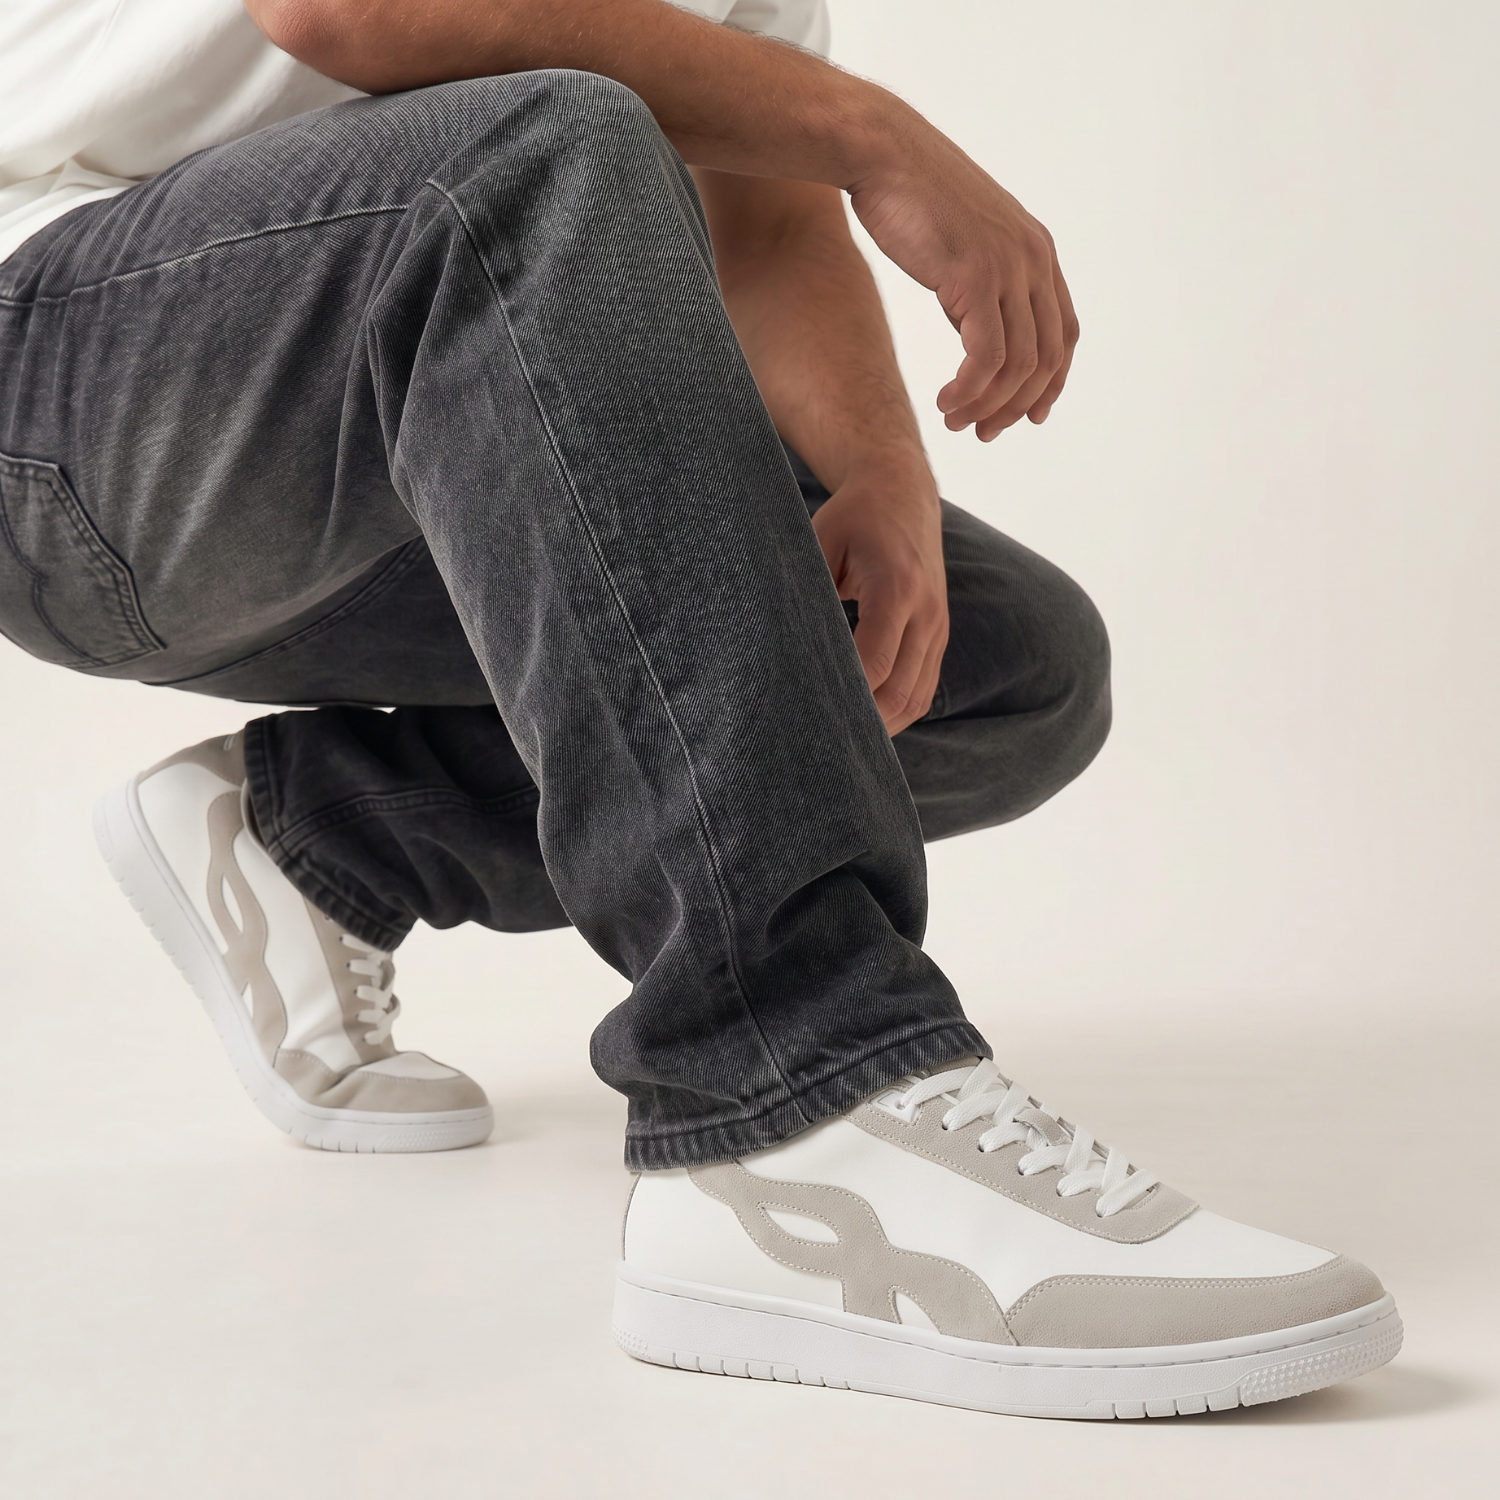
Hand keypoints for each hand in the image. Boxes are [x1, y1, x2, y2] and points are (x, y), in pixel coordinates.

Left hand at [811, 462, 948, 734]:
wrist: (903, 491)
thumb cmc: (854, 516)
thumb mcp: (822, 541)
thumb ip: (809, 590)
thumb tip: (783, 645)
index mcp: (897, 587)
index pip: (876, 661)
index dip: (846, 695)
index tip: (809, 712)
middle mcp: (927, 612)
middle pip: (898, 691)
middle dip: (861, 723)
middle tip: (817, 741)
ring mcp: (939, 627)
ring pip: (915, 698)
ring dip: (882, 726)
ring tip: (842, 743)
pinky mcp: (939, 635)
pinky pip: (924, 688)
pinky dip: (898, 711)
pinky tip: (868, 723)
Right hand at [848, 117, 1079, 441]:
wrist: (881, 153)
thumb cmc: (909, 197)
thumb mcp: (960, 247)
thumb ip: (978, 288)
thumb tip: (975, 332)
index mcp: (1036, 251)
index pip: (1063, 334)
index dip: (1050, 383)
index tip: (1025, 416)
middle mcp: (1033, 260)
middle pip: (1046, 359)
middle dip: (1016, 407)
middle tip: (981, 432)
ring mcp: (1009, 268)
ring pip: (1019, 365)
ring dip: (989, 405)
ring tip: (956, 421)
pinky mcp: (976, 278)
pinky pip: (987, 358)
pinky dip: (970, 391)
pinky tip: (946, 402)